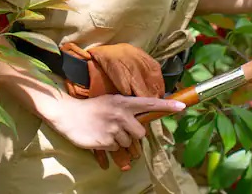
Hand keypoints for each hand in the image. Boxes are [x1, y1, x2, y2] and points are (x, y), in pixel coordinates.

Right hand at [42, 94, 184, 150]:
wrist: (68, 114)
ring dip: (119, 141)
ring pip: (128, 143)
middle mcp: (121, 114)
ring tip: (105, 131)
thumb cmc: (91, 108)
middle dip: (132, 134)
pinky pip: (116, 149)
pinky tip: (100, 137)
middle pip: (140, 132)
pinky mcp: (106, 141)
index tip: (182, 107)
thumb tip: (142, 120)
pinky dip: (110, 146)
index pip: (149, 103)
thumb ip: (126, 109)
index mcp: (123, 102)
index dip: (167, 106)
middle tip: (118, 128)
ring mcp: (114, 128)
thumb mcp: (110, 102)